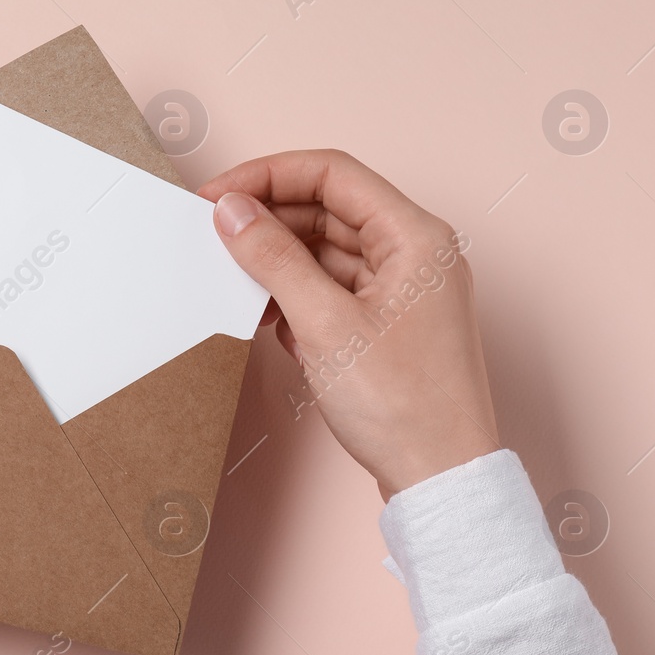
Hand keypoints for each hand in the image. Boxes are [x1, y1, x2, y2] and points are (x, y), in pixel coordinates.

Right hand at [199, 150, 498, 498]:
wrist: (441, 479)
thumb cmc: (405, 408)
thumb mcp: (325, 324)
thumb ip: (274, 259)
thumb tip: (232, 212)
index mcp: (416, 237)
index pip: (332, 174)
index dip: (268, 175)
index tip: (218, 195)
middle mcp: (416, 254)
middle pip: (328, 209)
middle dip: (269, 219)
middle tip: (214, 235)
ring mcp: (403, 290)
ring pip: (327, 250)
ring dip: (278, 261)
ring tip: (235, 281)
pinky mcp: (388, 324)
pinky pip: (332, 288)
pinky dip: (295, 294)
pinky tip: (267, 316)